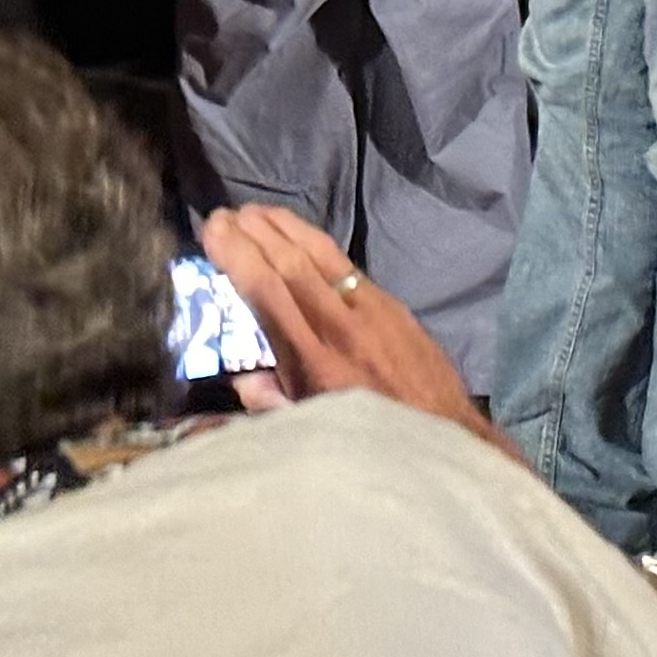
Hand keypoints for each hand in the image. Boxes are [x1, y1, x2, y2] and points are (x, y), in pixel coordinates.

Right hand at [197, 203, 484, 436]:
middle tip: (225, 213)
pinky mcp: (394, 306)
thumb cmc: (370, 445)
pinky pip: (347, 265)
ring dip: (285, 227)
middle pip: (292, 265)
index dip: (238, 256)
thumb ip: (270, 404)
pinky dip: (316, 243)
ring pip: (322, 256)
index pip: (269, 293)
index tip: (213, 231)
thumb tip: (242, 378)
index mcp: (315, 365)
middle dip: (255, 233)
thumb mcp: (310, 434)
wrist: (442, 438)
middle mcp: (342, 329)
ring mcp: (372, 312)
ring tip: (255, 212)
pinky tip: (299, 235)